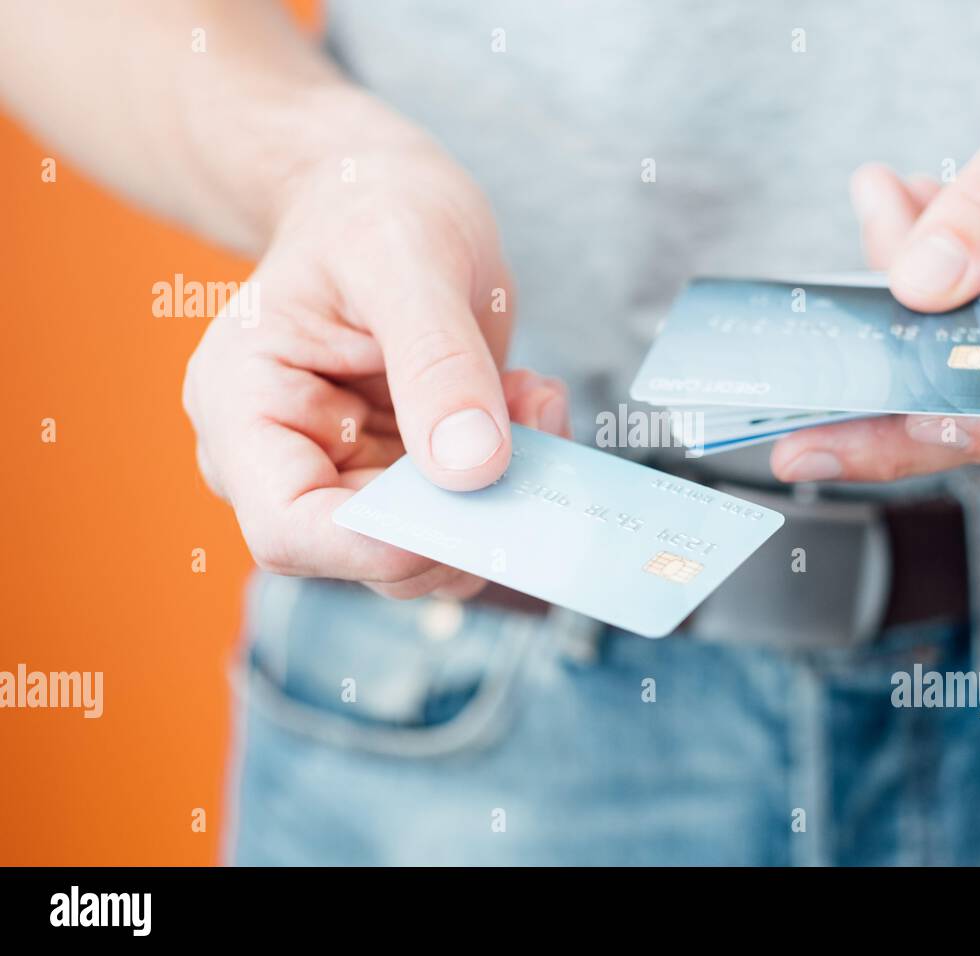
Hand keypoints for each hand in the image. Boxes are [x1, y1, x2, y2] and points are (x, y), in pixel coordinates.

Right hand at [183, 145, 569, 598]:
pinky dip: (512, 469)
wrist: (386, 195)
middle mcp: (284, 457)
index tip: (473, 515)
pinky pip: (463, 508)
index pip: (289, 529)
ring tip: (531, 395)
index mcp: (243, 407)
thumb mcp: (406, 261)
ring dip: (499, 492)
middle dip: (462, 514)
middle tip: (534, 430)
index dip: (378, 546)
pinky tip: (528, 396)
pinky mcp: (402, 472)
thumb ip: (437, 364)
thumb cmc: (372, 207)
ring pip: (429, 543)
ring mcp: (345, 471)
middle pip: (367, 552)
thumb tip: (471, 471)